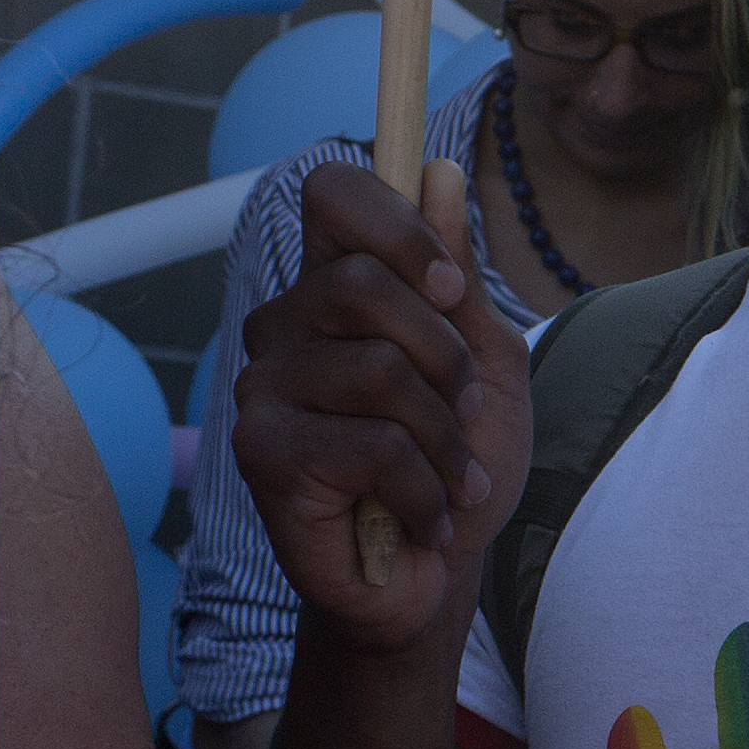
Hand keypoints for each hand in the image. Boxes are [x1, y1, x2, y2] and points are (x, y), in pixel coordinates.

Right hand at [235, 156, 529, 655]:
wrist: (435, 577)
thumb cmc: (456, 466)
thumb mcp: (486, 366)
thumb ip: (457, 276)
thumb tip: (437, 172)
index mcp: (335, 289)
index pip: (332, 194)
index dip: (396, 223)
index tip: (450, 288)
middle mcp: (285, 325)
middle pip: (361, 283)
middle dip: (446, 356)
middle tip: (463, 413)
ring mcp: (262, 387)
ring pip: (378, 370)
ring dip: (444, 436)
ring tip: (448, 477)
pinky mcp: (262, 452)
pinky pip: (370, 445)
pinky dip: (426, 489)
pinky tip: (427, 519)